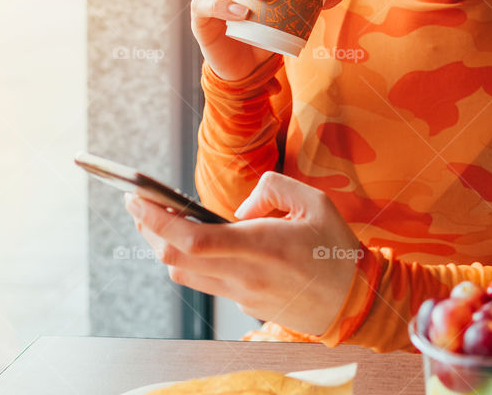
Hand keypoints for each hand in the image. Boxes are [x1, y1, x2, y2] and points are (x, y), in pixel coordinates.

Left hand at [124, 171, 362, 335]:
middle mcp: (244, 274)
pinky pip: (204, 282)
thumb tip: (241, 206)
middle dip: (148, 230)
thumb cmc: (336, 249)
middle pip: (175, 258)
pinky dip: (188, 260)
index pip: (192, 239)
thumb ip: (274, 188)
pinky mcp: (243, 304)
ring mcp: (241, 294)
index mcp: (261, 247)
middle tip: (139, 204)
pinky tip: (192, 243)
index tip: (137, 199)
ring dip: (163, 247)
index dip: (156, 220)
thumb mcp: (315, 202)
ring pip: (183, 273)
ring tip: (158, 221)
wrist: (354, 302)